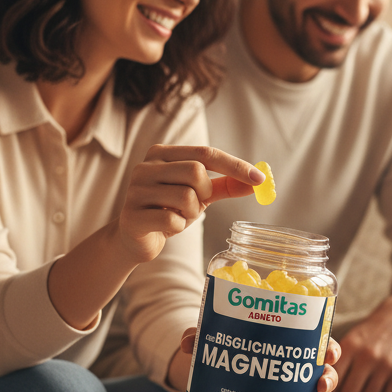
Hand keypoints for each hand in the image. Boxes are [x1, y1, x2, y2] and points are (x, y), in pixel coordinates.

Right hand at [117, 145, 263, 265]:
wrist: (135, 238)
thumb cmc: (168, 210)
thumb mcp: (198, 195)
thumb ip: (224, 186)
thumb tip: (257, 182)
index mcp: (161, 154)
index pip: (205, 153)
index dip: (235, 165)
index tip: (260, 179)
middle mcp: (145, 166)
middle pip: (195, 171)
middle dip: (205, 192)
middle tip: (196, 203)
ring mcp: (135, 190)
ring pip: (186, 196)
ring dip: (191, 212)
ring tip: (177, 215)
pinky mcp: (132, 215)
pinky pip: (172, 220)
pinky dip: (178, 227)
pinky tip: (167, 227)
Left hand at [176, 330, 340, 391]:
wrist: (214, 373)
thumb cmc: (224, 349)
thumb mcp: (214, 340)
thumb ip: (201, 337)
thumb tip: (188, 342)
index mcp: (288, 343)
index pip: (316, 341)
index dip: (327, 347)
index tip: (328, 353)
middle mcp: (295, 369)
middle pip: (323, 372)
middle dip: (328, 379)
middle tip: (320, 385)